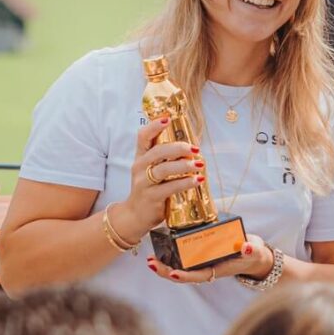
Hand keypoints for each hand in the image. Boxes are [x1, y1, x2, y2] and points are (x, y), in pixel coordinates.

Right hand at [115, 118, 204, 241]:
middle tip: (195, 149)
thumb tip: (193, 149)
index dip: (154, 126)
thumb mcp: (152, 170)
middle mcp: (139, 167)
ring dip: (184, 165)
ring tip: (199, 164)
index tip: (168, 119)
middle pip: (157, 152)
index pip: (143, 137)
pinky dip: (186, 183)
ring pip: (164, 169)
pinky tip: (197, 180)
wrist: (134, 215)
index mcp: (140, 157)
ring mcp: (143, 183)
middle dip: (178, 148)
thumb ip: (166, 159)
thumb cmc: (149, 189)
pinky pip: (170, 187)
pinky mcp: (151, 197)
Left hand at [146, 234, 273, 283]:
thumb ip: (250, 250)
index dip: (185, 276)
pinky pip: (181, 258)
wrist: (252, 254)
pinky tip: (159, 248)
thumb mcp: (253, 251)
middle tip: (151, 263)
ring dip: (164, 265)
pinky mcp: (199, 255)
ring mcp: (201, 263)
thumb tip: (246, 247)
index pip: (198, 275)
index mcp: (216, 270)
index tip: (174, 273)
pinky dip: (170, 255)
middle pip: (182, 274)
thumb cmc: (252, 253)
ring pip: (179, 268)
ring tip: (150, 259)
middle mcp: (206, 269)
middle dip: (166, 271)